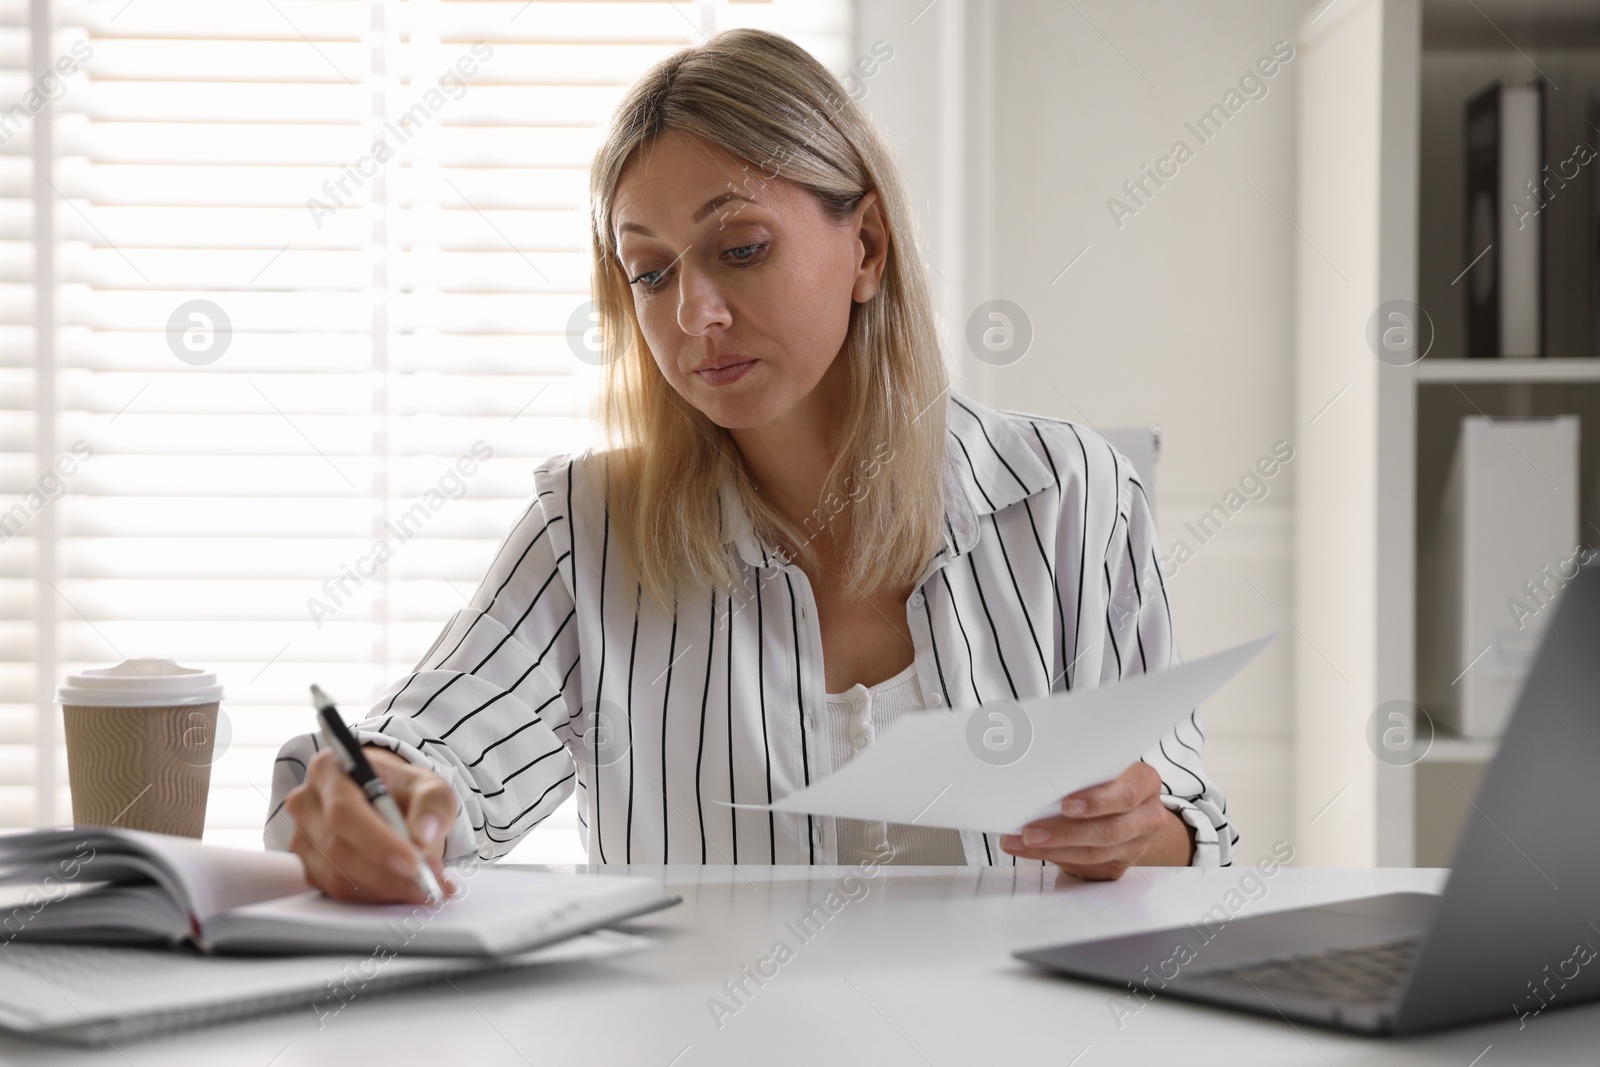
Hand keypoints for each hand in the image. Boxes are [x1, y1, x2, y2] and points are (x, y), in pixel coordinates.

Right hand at [283, 745, 459, 903]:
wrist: (389, 804)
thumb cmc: (403, 791)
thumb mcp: (430, 787)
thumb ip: (433, 804)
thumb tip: (424, 834)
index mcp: (330, 770)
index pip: (344, 810)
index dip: (377, 840)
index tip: (413, 860)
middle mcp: (307, 803)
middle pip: (339, 848)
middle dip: (389, 871)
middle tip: (430, 880)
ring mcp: (302, 838)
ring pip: (338, 877)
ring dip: (386, 888)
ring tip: (426, 887)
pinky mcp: (308, 868)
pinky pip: (337, 892)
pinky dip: (375, 897)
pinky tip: (403, 891)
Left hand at [998, 761, 1193, 878]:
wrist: (1127, 804)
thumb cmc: (1108, 778)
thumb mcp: (1103, 765)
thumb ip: (1082, 769)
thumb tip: (1032, 767)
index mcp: (1145, 782)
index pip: (1126, 794)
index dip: (1096, 802)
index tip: (1064, 805)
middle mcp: (1147, 815)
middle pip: (1109, 830)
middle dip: (1064, 833)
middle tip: (1031, 832)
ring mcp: (1137, 843)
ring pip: (1095, 853)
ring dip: (1052, 849)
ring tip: (1021, 842)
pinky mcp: (1120, 864)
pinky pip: (1086, 867)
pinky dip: (1054, 857)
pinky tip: (1030, 850)